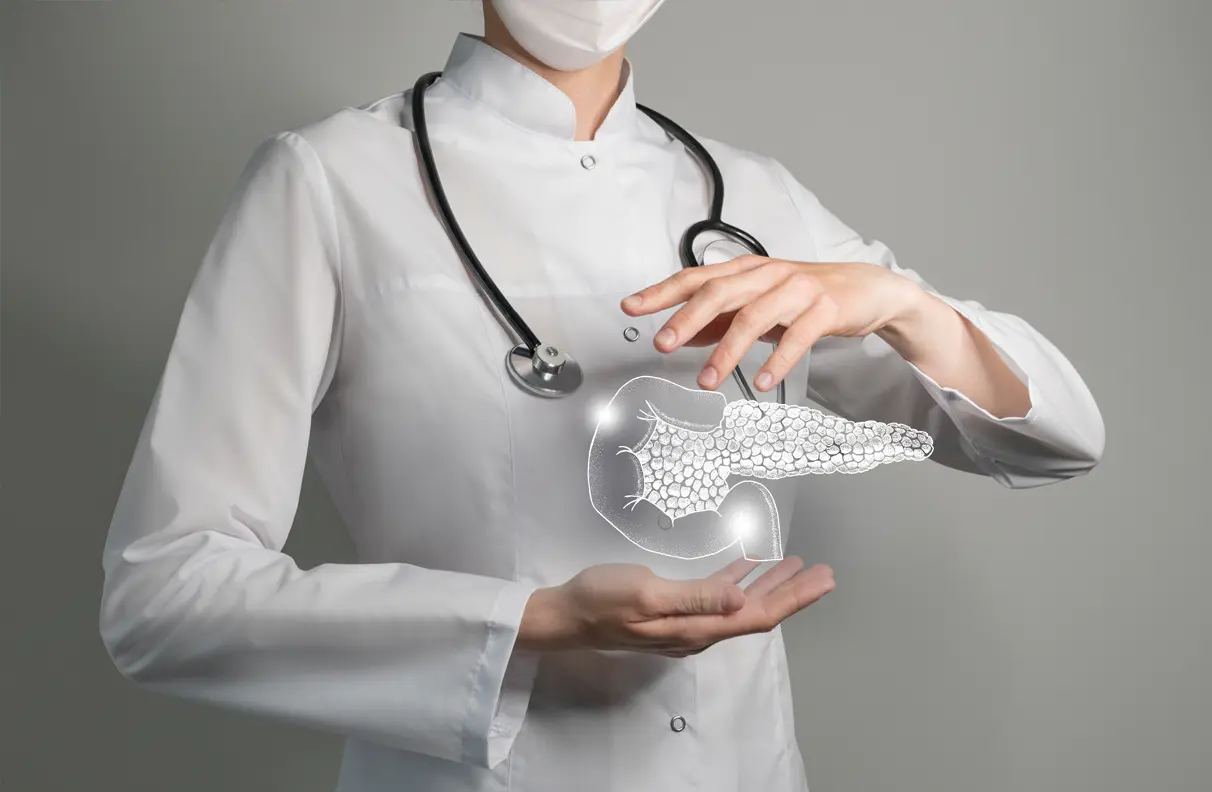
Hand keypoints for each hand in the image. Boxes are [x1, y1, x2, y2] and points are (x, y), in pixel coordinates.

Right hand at [517, 557, 834, 656]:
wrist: (566, 616)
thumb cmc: (602, 600)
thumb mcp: (649, 592)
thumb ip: (697, 597)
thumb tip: (742, 599)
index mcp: (698, 627)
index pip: (758, 615)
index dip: (794, 598)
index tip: (823, 580)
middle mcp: (699, 630)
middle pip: (757, 612)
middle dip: (793, 592)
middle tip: (824, 571)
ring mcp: (687, 623)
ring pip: (741, 605)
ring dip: (769, 585)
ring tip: (795, 565)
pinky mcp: (674, 611)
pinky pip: (718, 597)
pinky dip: (738, 581)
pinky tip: (747, 567)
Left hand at [620, 255, 928, 392]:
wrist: (869, 289)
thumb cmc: (808, 295)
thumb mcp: (759, 303)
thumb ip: (721, 318)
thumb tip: (682, 333)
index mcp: (747, 270)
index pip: (696, 278)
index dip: (662, 292)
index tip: (632, 306)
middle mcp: (768, 274)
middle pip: (719, 292)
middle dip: (686, 318)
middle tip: (662, 343)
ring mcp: (798, 289)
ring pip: (754, 316)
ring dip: (727, 351)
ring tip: (707, 380)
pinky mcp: (826, 308)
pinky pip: (797, 337)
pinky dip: (777, 361)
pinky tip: (760, 382)